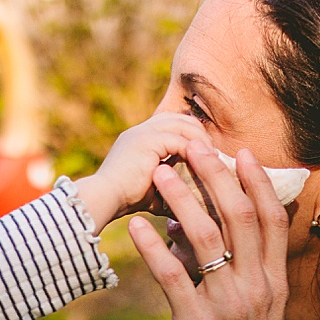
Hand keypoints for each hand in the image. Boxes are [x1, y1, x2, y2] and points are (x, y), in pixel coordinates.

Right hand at [73, 113, 210, 230]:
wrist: (102, 200)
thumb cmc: (124, 202)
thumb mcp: (153, 189)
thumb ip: (172, 186)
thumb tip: (196, 200)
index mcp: (139, 138)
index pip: (172, 124)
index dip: (192, 135)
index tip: (207, 153)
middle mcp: (141, 130)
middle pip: (180, 118)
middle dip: (200, 134)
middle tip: (216, 153)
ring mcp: (143, 132)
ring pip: (183, 124)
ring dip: (201, 141)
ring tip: (214, 158)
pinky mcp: (147, 140)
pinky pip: (180, 140)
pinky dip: (195, 151)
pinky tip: (204, 164)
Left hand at [128, 141, 295, 319]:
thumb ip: (238, 280)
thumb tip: (199, 243)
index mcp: (274, 285)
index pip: (270, 221)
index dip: (256, 183)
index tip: (240, 152)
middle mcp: (256, 289)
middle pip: (239, 218)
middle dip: (215, 177)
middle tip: (193, 147)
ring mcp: (228, 307)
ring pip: (207, 240)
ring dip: (181, 202)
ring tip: (160, 175)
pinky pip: (174, 278)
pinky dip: (153, 248)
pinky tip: (136, 228)